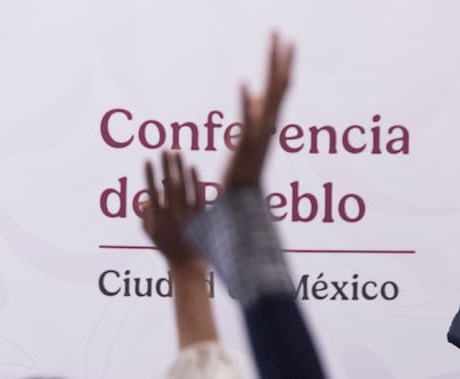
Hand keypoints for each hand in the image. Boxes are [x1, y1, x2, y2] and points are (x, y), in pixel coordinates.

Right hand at [141, 151, 202, 270]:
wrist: (188, 264)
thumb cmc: (168, 249)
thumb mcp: (151, 236)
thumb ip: (146, 218)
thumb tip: (144, 200)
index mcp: (158, 217)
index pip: (151, 190)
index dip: (149, 174)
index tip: (146, 159)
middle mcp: (172, 213)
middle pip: (167, 184)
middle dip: (164, 165)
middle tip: (163, 148)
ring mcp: (186, 213)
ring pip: (182, 186)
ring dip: (178, 168)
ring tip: (176, 151)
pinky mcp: (199, 215)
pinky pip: (197, 194)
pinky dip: (194, 181)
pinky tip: (192, 166)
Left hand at [223, 33, 294, 189]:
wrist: (239, 201)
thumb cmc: (241, 169)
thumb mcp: (247, 132)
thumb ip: (252, 112)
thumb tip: (254, 92)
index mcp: (267, 120)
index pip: (278, 86)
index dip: (281, 62)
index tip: (283, 39)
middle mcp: (267, 124)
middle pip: (278, 85)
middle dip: (278, 58)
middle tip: (278, 32)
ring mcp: (259, 134)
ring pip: (270, 97)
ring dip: (269, 71)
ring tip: (272, 47)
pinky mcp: (245, 146)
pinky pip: (247, 121)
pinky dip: (246, 103)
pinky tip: (243, 83)